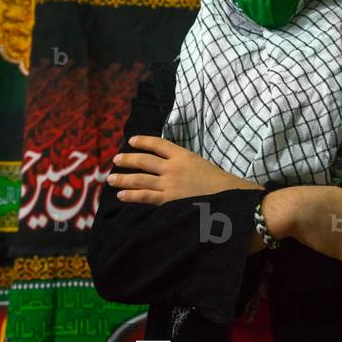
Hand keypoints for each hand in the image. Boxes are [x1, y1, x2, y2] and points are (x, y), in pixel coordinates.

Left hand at [108, 134, 263, 204]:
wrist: (231, 197)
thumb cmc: (221, 184)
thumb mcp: (202, 165)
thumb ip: (186, 164)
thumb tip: (171, 166)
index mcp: (183, 155)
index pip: (158, 143)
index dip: (143, 141)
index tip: (132, 140)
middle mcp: (173, 167)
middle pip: (144, 160)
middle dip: (128, 159)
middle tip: (116, 159)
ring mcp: (169, 184)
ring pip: (140, 178)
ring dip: (123, 177)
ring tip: (111, 178)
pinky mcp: (168, 200)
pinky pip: (145, 196)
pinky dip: (131, 195)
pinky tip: (121, 195)